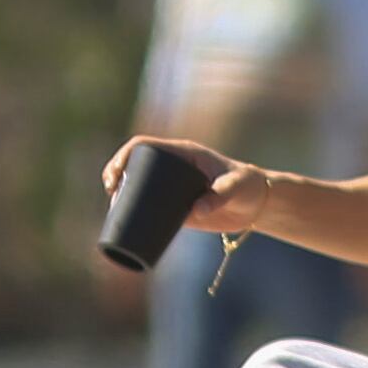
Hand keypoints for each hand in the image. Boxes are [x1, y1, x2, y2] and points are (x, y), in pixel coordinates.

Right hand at [98, 133, 273, 235]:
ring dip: (120, 193)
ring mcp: (174, 189)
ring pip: (140, 186)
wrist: (258, 205)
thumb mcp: (235, 186)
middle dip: (116, 172)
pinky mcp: (178, 208)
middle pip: (136, 164)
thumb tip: (197, 211)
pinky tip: (122, 221)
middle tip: (109, 189)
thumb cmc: (248, 186)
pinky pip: (150, 207)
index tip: (117, 171)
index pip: (146, 146)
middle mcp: (174, 168)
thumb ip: (220, 195)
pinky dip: (134, 212)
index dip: (126, 154)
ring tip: (111, 207)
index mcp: (183, 153)